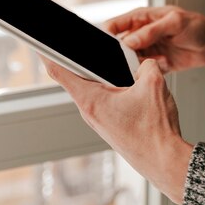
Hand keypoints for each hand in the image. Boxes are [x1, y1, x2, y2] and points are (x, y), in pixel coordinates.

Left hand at [42, 56, 193, 204]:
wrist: (164, 162)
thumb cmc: (154, 133)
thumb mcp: (154, 85)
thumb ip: (146, 64)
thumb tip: (143, 62)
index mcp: (91, 100)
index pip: (59, 71)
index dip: (47, 53)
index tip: (40, 42)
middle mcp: (89, 112)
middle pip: (74, 78)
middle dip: (79, 59)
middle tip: (81, 44)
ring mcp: (98, 120)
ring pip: (91, 89)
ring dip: (98, 76)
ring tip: (111, 64)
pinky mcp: (108, 125)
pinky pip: (102, 100)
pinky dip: (109, 89)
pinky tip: (124, 86)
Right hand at [104, 6, 204, 71]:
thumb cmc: (196, 25)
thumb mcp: (174, 23)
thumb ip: (151, 31)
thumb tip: (130, 40)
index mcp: (140, 18)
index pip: (114, 25)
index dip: (106, 36)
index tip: (106, 48)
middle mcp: (140, 34)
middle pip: (118, 46)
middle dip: (121, 55)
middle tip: (131, 60)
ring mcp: (147, 49)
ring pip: (130, 61)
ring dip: (138, 64)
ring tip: (157, 59)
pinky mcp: (154, 63)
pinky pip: (144, 70)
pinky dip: (152, 70)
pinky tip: (166, 62)